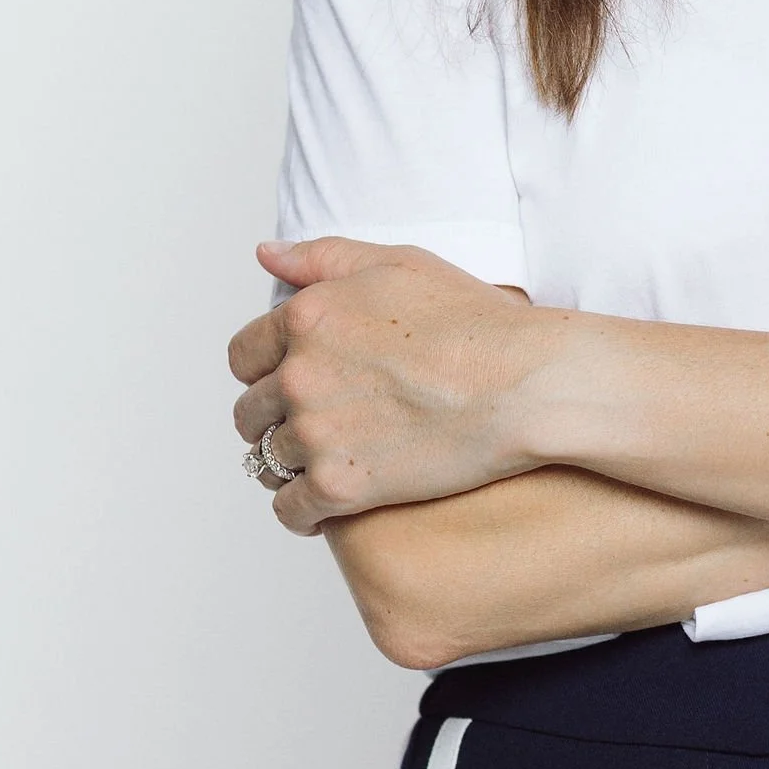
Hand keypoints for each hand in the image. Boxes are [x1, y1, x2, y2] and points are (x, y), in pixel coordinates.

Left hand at [228, 238, 543, 532]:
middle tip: (313, 428)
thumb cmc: (475, 321)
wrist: (524, 383)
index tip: (290, 385)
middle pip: (250, 412)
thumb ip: (324, 257)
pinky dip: (302, 512)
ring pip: (266, 462)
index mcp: (307, 316)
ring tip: (324, 465)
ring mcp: (316, 432)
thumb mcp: (399, 264)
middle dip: (274, 420)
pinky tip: (326, 507)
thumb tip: (265, 255)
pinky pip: (289, 510)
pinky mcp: (339, 485)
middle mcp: (299, 373)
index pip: (244, 356)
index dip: (265, 372)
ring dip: (288, 466)